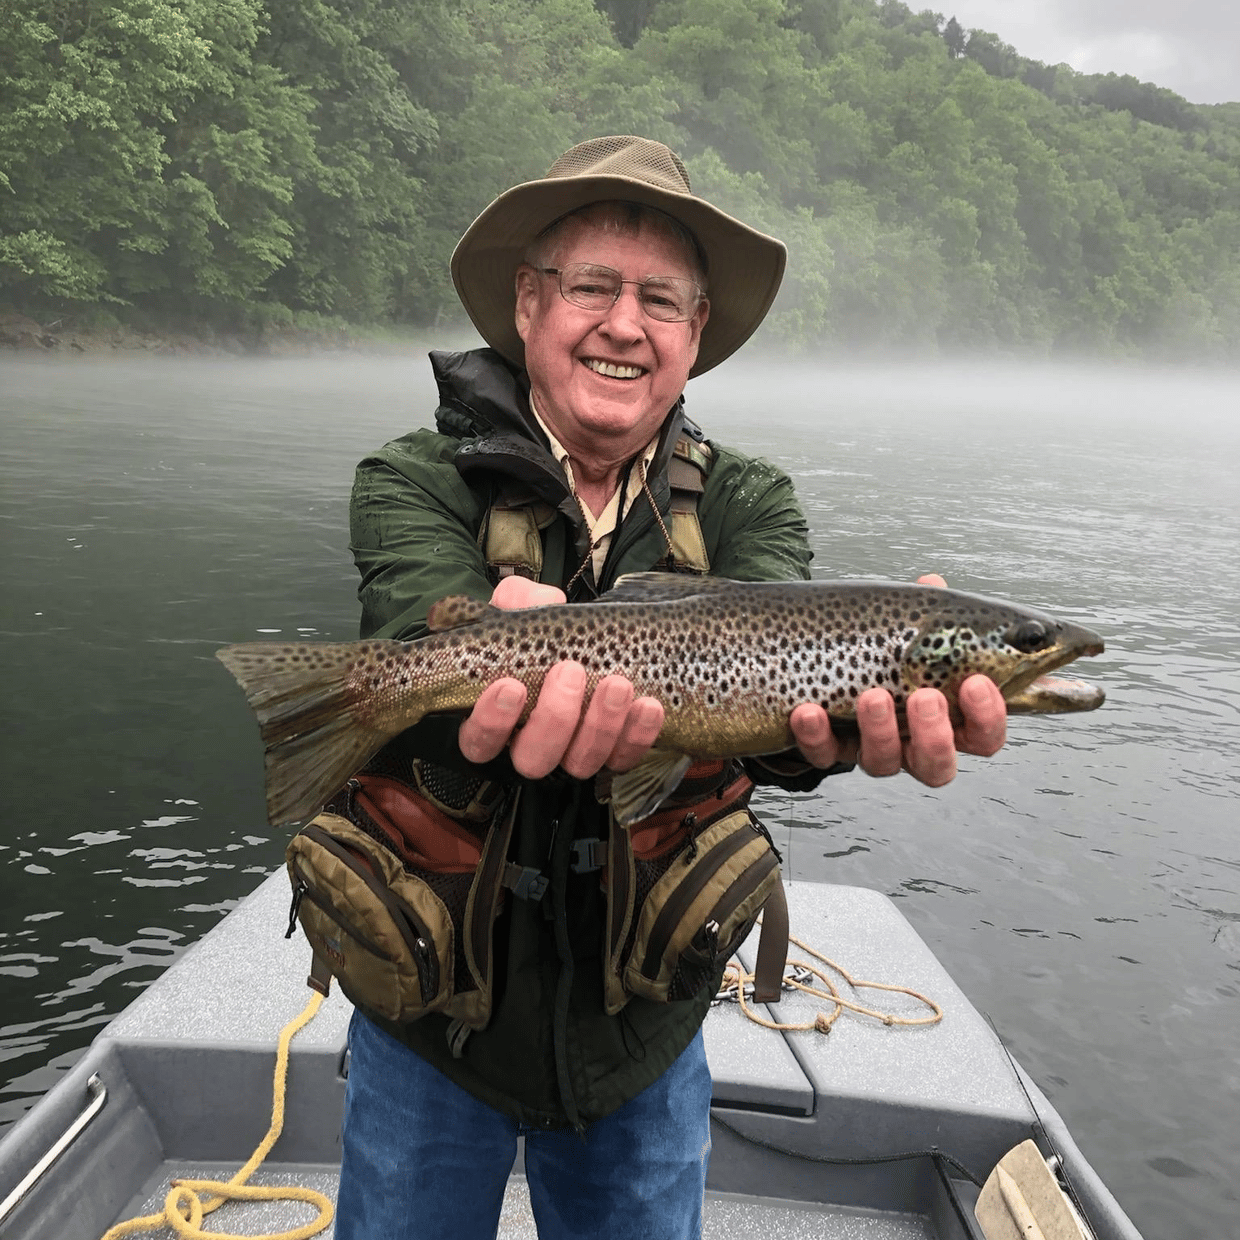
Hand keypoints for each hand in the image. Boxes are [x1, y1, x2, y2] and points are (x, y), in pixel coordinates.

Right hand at [456, 577, 664, 778]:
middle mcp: (528, 746)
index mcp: (493, 720)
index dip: (491, 721)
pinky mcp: (609, 754)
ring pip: (580, 762)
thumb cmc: (536, 632)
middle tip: (570, 672)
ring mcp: (570, 754)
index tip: (510, 685)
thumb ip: (519, 600)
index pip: (479, 741)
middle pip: (533, 758)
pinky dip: (637, 735)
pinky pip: (624, 758)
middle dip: (554, 718)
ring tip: (616, 684)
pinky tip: (648, 706)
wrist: (580, 641)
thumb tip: (543, 601)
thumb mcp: (518, 608)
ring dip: (600, 726)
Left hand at [786, 571, 1007, 786]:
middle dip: (934, 735)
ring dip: (879, 732)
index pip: (982, 735)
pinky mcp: (827, 748)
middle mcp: (912, 744)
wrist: (820, 658)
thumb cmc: (884, 646)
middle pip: (937, 765)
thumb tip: (931, 583)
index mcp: (947, 719)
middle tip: (925, 696)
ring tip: (872, 696)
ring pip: (881, 763)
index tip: (975, 681)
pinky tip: (809, 711)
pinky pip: (822, 753)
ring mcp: (870, 749)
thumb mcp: (908, 628)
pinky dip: (815, 735)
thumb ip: (925, 613)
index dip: (987, 716)